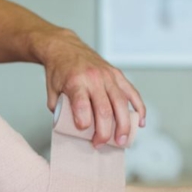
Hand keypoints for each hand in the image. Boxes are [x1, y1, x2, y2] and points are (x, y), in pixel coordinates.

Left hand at [39, 30, 145, 147]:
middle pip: (104, 109)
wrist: (64, 47)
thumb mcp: (51, 91)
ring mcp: (107, 75)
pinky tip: (140, 122)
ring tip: (121, 141)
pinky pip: (132, 92)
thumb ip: (59, 111)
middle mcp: (93, 78)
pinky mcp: (117, 74)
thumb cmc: (58, 70)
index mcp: (75, 81)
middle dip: (104, 132)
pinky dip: (139, 108)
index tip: (83, 132)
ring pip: (121, 103)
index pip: (82, 105)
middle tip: (100, 144)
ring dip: (123, 125)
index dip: (84, 122)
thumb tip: (70, 129)